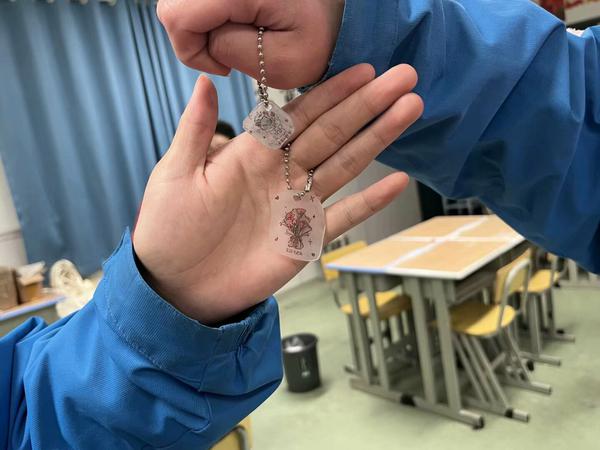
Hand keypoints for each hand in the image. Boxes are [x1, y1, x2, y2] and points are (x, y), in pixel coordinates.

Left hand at [133, 64, 422, 323]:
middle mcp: (281, 174)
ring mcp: (296, 206)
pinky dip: (370, 202)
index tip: (363, 72)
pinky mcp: (305, 240)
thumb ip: (195, 129)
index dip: (331, 93)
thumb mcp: (176, 174)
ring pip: (345, 165)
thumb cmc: (169, 229)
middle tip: (403, 79)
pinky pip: (343, 217)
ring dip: (377, 139)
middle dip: (367, 105)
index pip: (300, 115)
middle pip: (332, 133)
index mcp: (252, 154)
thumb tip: (204, 80)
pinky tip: (396, 181)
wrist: (176, 287)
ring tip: (408, 111)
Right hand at [157, 0, 344, 87]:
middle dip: (192, 37)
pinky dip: (208, 13)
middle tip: (228, 52)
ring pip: (181, 0)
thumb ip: (232, 50)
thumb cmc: (320, 37)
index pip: (176, 16)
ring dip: (200, 25)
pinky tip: (235, 22)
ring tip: (235, 37)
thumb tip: (204, 41)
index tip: (223, 66)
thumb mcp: (285, 61)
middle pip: (171, 5)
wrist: (338, 11)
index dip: (191, 50)